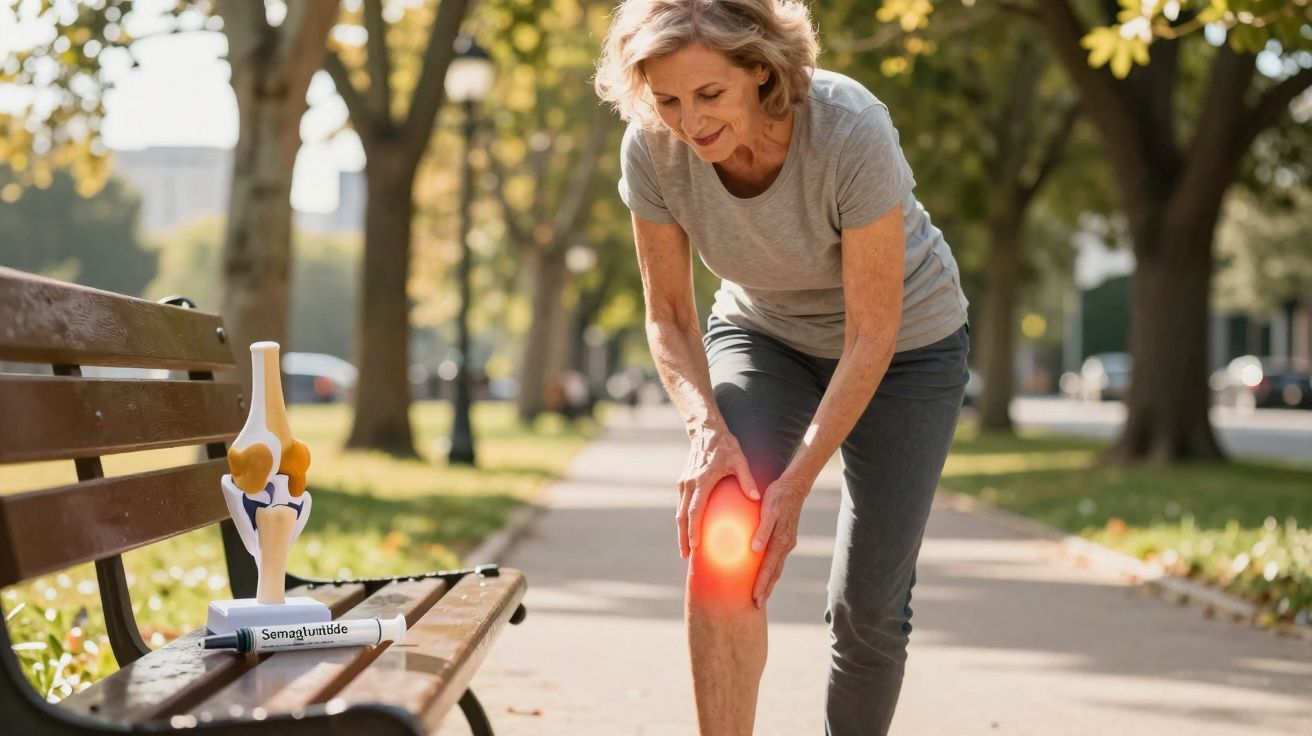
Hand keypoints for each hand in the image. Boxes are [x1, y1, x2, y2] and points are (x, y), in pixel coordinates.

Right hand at [677, 424, 759, 558]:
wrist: (705, 431)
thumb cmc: (725, 446)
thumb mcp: (739, 460)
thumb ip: (746, 479)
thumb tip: (756, 497)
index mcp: (702, 481)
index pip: (695, 511)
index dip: (694, 530)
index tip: (695, 546)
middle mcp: (689, 484)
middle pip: (682, 516)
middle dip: (683, 537)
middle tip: (686, 556)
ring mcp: (684, 483)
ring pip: (679, 512)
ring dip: (681, 531)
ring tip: (686, 549)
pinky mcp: (684, 482)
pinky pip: (682, 504)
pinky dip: (684, 519)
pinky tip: (689, 530)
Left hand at [750, 473, 809, 608]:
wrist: (794, 486)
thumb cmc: (778, 496)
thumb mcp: (769, 509)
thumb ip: (762, 529)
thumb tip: (755, 549)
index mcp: (780, 541)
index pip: (769, 568)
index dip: (761, 584)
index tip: (754, 598)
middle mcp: (785, 545)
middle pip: (775, 573)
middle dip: (766, 590)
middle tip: (757, 606)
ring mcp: (787, 543)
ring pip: (778, 568)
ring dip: (770, 583)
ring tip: (761, 596)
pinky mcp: (786, 538)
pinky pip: (778, 559)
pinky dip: (772, 571)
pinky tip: (767, 574)